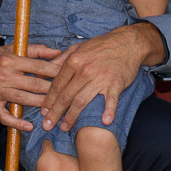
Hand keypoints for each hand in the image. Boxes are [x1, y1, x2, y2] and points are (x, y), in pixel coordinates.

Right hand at [0, 41, 65, 131]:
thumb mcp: (12, 49)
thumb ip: (36, 50)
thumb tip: (57, 53)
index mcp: (10, 60)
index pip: (38, 66)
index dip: (54, 71)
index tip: (67, 75)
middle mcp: (4, 76)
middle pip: (34, 84)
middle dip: (52, 89)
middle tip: (66, 93)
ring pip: (24, 100)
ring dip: (40, 104)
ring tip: (55, 107)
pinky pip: (5, 117)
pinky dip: (17, 123)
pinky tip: (29, 126)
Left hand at [37, 24, 162, 130]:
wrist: (127, 43)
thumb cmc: (101, 46)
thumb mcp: (78, 48)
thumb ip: (60, 60)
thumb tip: (43, 70)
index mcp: (74, 61)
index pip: (57, 85)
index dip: (49, 100)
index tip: (43, 112)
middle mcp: (85, 71)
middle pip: (66, 96)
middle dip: (55, 113)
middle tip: (47, 125)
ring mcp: (100, 78)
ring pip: (82, 101)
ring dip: (72, 116)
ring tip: (65, 128)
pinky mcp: (115, 84)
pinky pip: (111, 100)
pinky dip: (109, 111)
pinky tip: (105, 121)